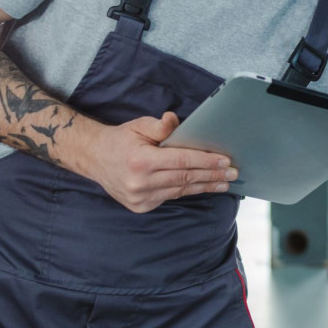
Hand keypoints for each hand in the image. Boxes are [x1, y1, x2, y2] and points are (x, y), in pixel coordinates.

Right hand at [82, 112, 236, 212]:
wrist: (94, 158)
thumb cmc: (121, 139)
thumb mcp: (138, 126)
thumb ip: (159, 126)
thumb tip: (176, 120)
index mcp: (141, 161)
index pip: (182, 161)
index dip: (206, 161)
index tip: (225, 161)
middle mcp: (140, 182)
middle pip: (185, 178)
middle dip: (212, 175)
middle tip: (233, 173)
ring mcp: (140, 197)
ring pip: (181, 191)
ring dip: (205, 186)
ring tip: (224, 183)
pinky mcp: (141, 206)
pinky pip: (171, 197)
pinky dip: (188, 191)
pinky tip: (204, 187)